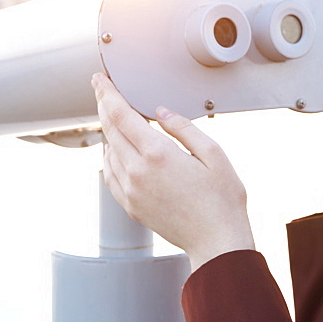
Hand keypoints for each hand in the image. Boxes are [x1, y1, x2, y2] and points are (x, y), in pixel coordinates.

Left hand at [92, 73, 254, 271]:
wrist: (217, 242)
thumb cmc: (222, 200)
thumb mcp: (213, 154)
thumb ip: (183, 128)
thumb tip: (161, 112)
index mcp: (157, 154)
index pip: (120, 115)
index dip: (107, 93)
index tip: (100, 79)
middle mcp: (138, 172)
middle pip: (110, 130)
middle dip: (103, 105)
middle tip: (102, 89)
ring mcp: (131, 191)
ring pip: (107, 152)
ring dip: (108, 130)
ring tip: (114, 117)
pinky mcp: (131, 206)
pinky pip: (110, 175)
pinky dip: (108, 157)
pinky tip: (116, 150)